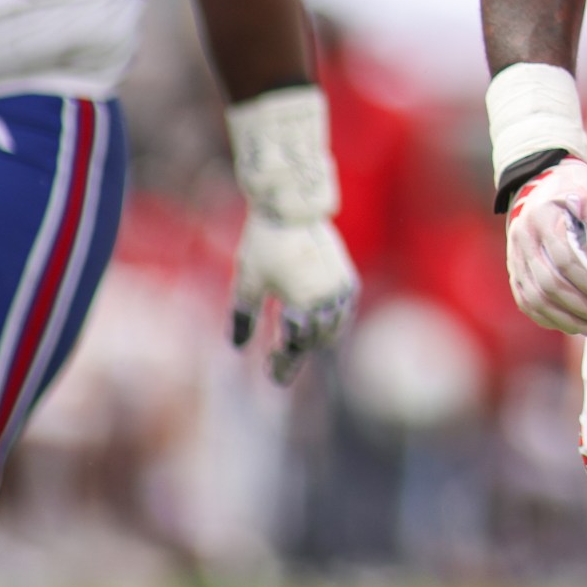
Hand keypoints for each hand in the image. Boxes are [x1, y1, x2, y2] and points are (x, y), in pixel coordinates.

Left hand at [232, 217, 357, 384]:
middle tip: (278, 357)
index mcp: (301, 305)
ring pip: (334, 329)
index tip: (272, 375)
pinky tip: (317, 320)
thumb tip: (239, 347)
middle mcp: (325, 301)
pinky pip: (344, 312)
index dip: (283, 364)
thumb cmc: (264, 245)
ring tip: (297, 340)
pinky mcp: (347, 278)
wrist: (292, 211)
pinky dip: (333, 321)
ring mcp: (340, 290)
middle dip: (297, 351)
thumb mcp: (247, 282)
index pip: (294, 348)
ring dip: (316, 338)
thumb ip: (243, 317)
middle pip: (314, 341)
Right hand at [506, 156, 586, 335]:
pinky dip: (548, 318)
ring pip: (535, 298)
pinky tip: (572, 326)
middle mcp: (522, 238)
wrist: (542, 181)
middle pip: (549, 284)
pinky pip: (525, 300)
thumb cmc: (576, 190)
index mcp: (543, 216)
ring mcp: (514, 256)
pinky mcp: (514, 269)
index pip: (565, 259)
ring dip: (566, 320)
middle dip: (582, 307)